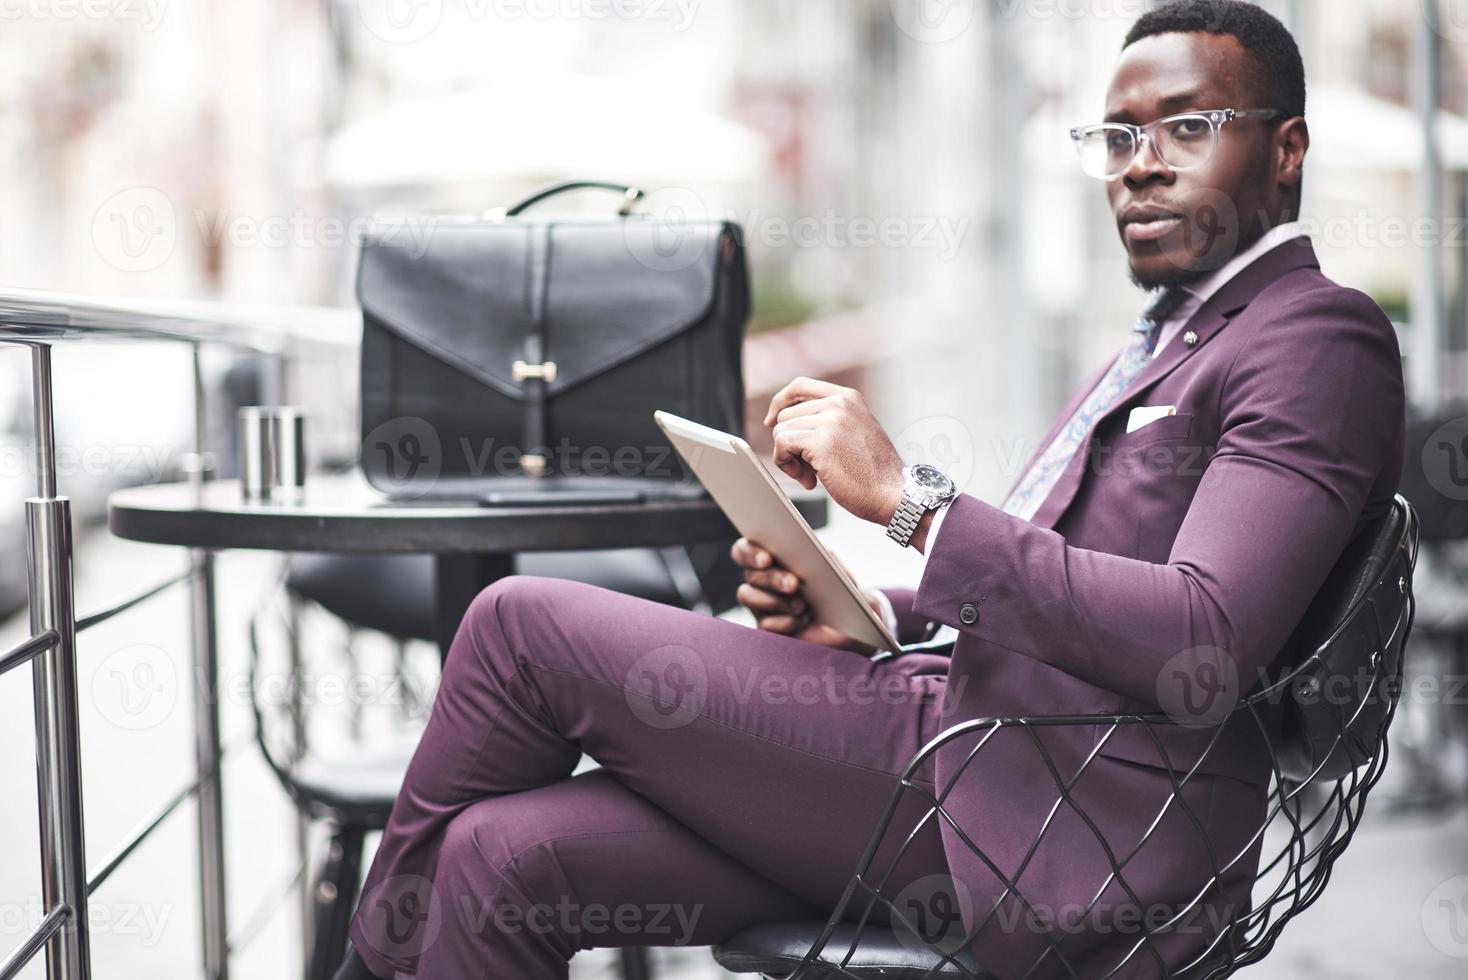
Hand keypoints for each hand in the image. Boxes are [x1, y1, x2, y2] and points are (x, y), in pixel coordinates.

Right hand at [730, 537, 880, 653]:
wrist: (850, 622)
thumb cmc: (837, 588)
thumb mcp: (834, 567)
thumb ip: (820, 553)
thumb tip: (805, 547)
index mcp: (771, 558)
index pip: (744, 550)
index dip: (750, 553)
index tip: (767, 559)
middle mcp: (759, 580)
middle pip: (750, 575)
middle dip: (771, 579)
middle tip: (793, 584)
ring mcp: (760, 606)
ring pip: (748, 596)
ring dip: (775, 600)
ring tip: (801, 606)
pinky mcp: (768, 628)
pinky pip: (764, 624)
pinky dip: (785, 621)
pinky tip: (802, 620)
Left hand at [764, 377, 905, 526]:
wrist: (893, 494)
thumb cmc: (873, 473)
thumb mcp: (855, 432)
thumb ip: (829, 420)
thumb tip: (784, 421)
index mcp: (848, 397)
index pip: (800, 385)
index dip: (780, 402)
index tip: (772, 421)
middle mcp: (839, 403)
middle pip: (785, 415)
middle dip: (790, 444)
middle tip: (809, 468)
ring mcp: (831, 420)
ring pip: (781, 431)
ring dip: (789, 459)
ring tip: (812, 475)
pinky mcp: (821, 441)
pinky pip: (782, 445)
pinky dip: (787, 465)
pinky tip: (810, 480)